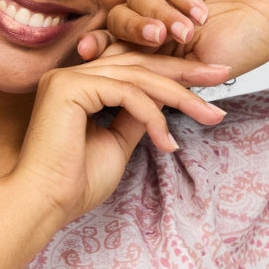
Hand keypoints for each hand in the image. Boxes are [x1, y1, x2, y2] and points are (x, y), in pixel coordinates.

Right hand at [10, 51, 229, 222]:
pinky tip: (167, 141)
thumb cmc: (75, 183)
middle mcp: (72, 74)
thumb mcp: (118, 144)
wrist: (45, 203)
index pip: (133, 69)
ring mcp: (69, 77)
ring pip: (137, 76)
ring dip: (180, 95)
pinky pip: (126, 92)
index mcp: (80, 86)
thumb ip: (136, 119)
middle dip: (186, 72)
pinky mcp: (69, 86)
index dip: (173, 74)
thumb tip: (162, 105)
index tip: (210, 82)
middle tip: (223, 75)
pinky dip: (153, 115)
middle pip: (140, 65)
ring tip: (210, 113)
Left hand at [77, 0, 268, 72]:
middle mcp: (155, 11)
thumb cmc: (248, 42)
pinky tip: (201, 11)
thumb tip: (126, 95)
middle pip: (120, 18)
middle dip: (133, 31)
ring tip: (189, 31)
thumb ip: (164, 75)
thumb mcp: (201, 70)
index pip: (115, 42)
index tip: (87, 54)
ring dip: (161, 15)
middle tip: (157, 41)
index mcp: (154, 41)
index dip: (98, 47)